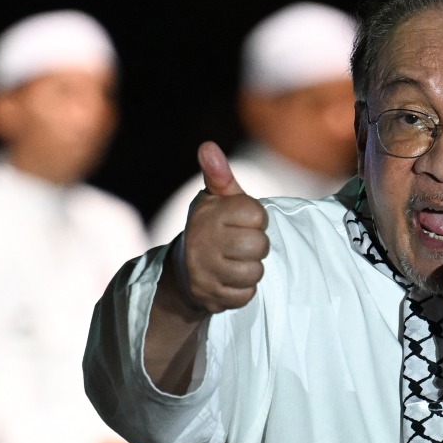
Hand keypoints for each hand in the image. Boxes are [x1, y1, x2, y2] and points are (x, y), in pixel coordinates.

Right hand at [175, 141, 269, 313]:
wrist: (183, 273)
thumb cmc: (210, 229)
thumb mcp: (215, 199)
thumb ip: (219, 175)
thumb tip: (207, 146)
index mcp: (208, 213)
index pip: (258, 215)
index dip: (256, 219)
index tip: (243, 222)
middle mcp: (202, 241)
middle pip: (259, 246)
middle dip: (256, 247)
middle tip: (242, 245)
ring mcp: (204, 271)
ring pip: (254, 272)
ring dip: (251, 269)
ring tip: (236, 262)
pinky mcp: (209, 297)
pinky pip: (246, 295)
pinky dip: (243, 290)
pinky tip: (230, 281)